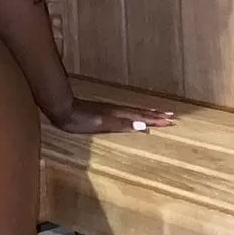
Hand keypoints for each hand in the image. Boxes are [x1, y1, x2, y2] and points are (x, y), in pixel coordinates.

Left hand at [52, 97, 175, 134]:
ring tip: (158, 113)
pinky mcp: (103, 111)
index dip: (156, 120)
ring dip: (147, 113)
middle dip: (156, 115)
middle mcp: (117, 110)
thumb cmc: (80, 120)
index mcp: (119, 114)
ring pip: (134, 111)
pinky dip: (135, 113)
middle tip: (171, 116)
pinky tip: (133, 115)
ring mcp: (110, 110)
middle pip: (140, 112)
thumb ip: (122, 125)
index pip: (142, 117)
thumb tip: (143, 125)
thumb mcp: (102, 124)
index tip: (171, 121)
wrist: (62, 109)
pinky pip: (125, 111)